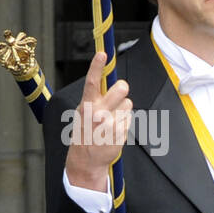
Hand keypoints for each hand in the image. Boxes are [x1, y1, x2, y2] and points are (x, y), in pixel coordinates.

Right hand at [65, 51, 131, 189]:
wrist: (86, 159)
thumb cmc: (86, 132)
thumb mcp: (84, 113)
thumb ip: (96, 99)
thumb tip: (113, 85)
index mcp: (86, 105)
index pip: (92, 82)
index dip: (97, 66)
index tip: (103, 53)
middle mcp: (97, 112)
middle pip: (120, 89)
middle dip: (122, 88)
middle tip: (120, 91)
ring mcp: (109, 123)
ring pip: (128, 104)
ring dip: (123, 109)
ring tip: (112, 119)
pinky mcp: (120, 132)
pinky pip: (129, 119)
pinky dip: (124, 122)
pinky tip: (114, 130)